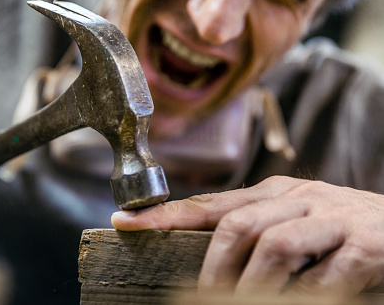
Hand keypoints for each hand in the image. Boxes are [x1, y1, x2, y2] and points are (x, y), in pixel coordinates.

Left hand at [112, 176, 383, 298]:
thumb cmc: (338, 229)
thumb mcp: (293, 220)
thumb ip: (255, 230)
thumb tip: (206, 254)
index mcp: (275, 192)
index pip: (211, 203)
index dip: (166, 215)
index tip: (126, 223)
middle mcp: (299, 199)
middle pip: (238, 224)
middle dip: (214, 267)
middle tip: (202, 298)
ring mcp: (332, 220)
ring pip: (274, 246)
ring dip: (251, 285)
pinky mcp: (366, 247)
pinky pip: (325, 277)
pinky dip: (304, 298)